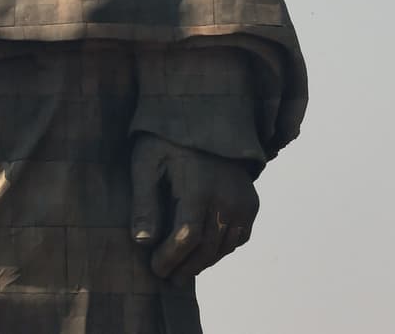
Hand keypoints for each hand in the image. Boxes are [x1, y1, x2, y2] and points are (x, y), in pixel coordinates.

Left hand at [129, 133, 258, 282]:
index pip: (186, 237)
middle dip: (185, 267)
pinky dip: (221, 249)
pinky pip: (239, 238)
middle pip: (206, 248)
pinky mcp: (252, 203)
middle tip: (167, 278)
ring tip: (182, 270)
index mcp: (198, 186)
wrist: (207, 115)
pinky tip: (204, 252)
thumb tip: (142, 242)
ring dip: (202, 263)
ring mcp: (243, 201)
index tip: (155, 268)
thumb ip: (144, 201)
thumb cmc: (168, 139)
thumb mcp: (146, 161)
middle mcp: (226, 197)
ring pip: (223, 247)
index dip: (170, 258)